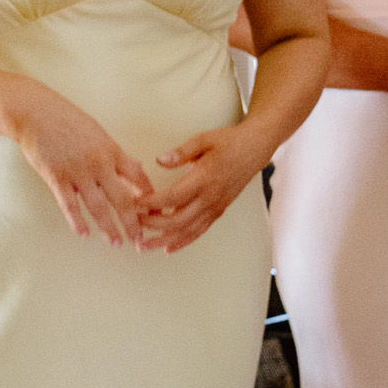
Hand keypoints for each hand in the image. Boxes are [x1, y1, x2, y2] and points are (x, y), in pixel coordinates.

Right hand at [7, 84, 157, 246]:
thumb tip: (133, 166)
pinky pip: (69, 205)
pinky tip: (84, 234)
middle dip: (133, 222)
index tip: (156, 213)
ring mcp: (77, 171)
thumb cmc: (66, 119)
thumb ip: (114, 153)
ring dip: (108, 227)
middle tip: (140, 240)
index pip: (139, 178)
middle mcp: (99, 163)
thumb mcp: (97, 132)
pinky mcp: (56, 177)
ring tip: (116, 242)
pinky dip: (77, 222)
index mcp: (112, 150)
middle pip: (123, 199)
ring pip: (98, 207)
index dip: (149, 197)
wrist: (34, 111)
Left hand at [143, 123, 262, 252]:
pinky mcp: (218, 211)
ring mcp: (215, 207)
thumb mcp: (203, 140)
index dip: (151, 203)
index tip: (134, 203)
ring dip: (164, 240)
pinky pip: (199, 231)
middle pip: (177, 220)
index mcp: (204, 179)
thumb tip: (159, 160)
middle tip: (134, 224)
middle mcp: (210, 198)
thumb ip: (181, 152)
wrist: (254, 149)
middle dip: (153, 225)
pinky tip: (168, 247)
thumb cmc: (227, 142)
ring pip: (187, 231)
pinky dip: (183, 241)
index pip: (173, 197)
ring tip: (145, 246)